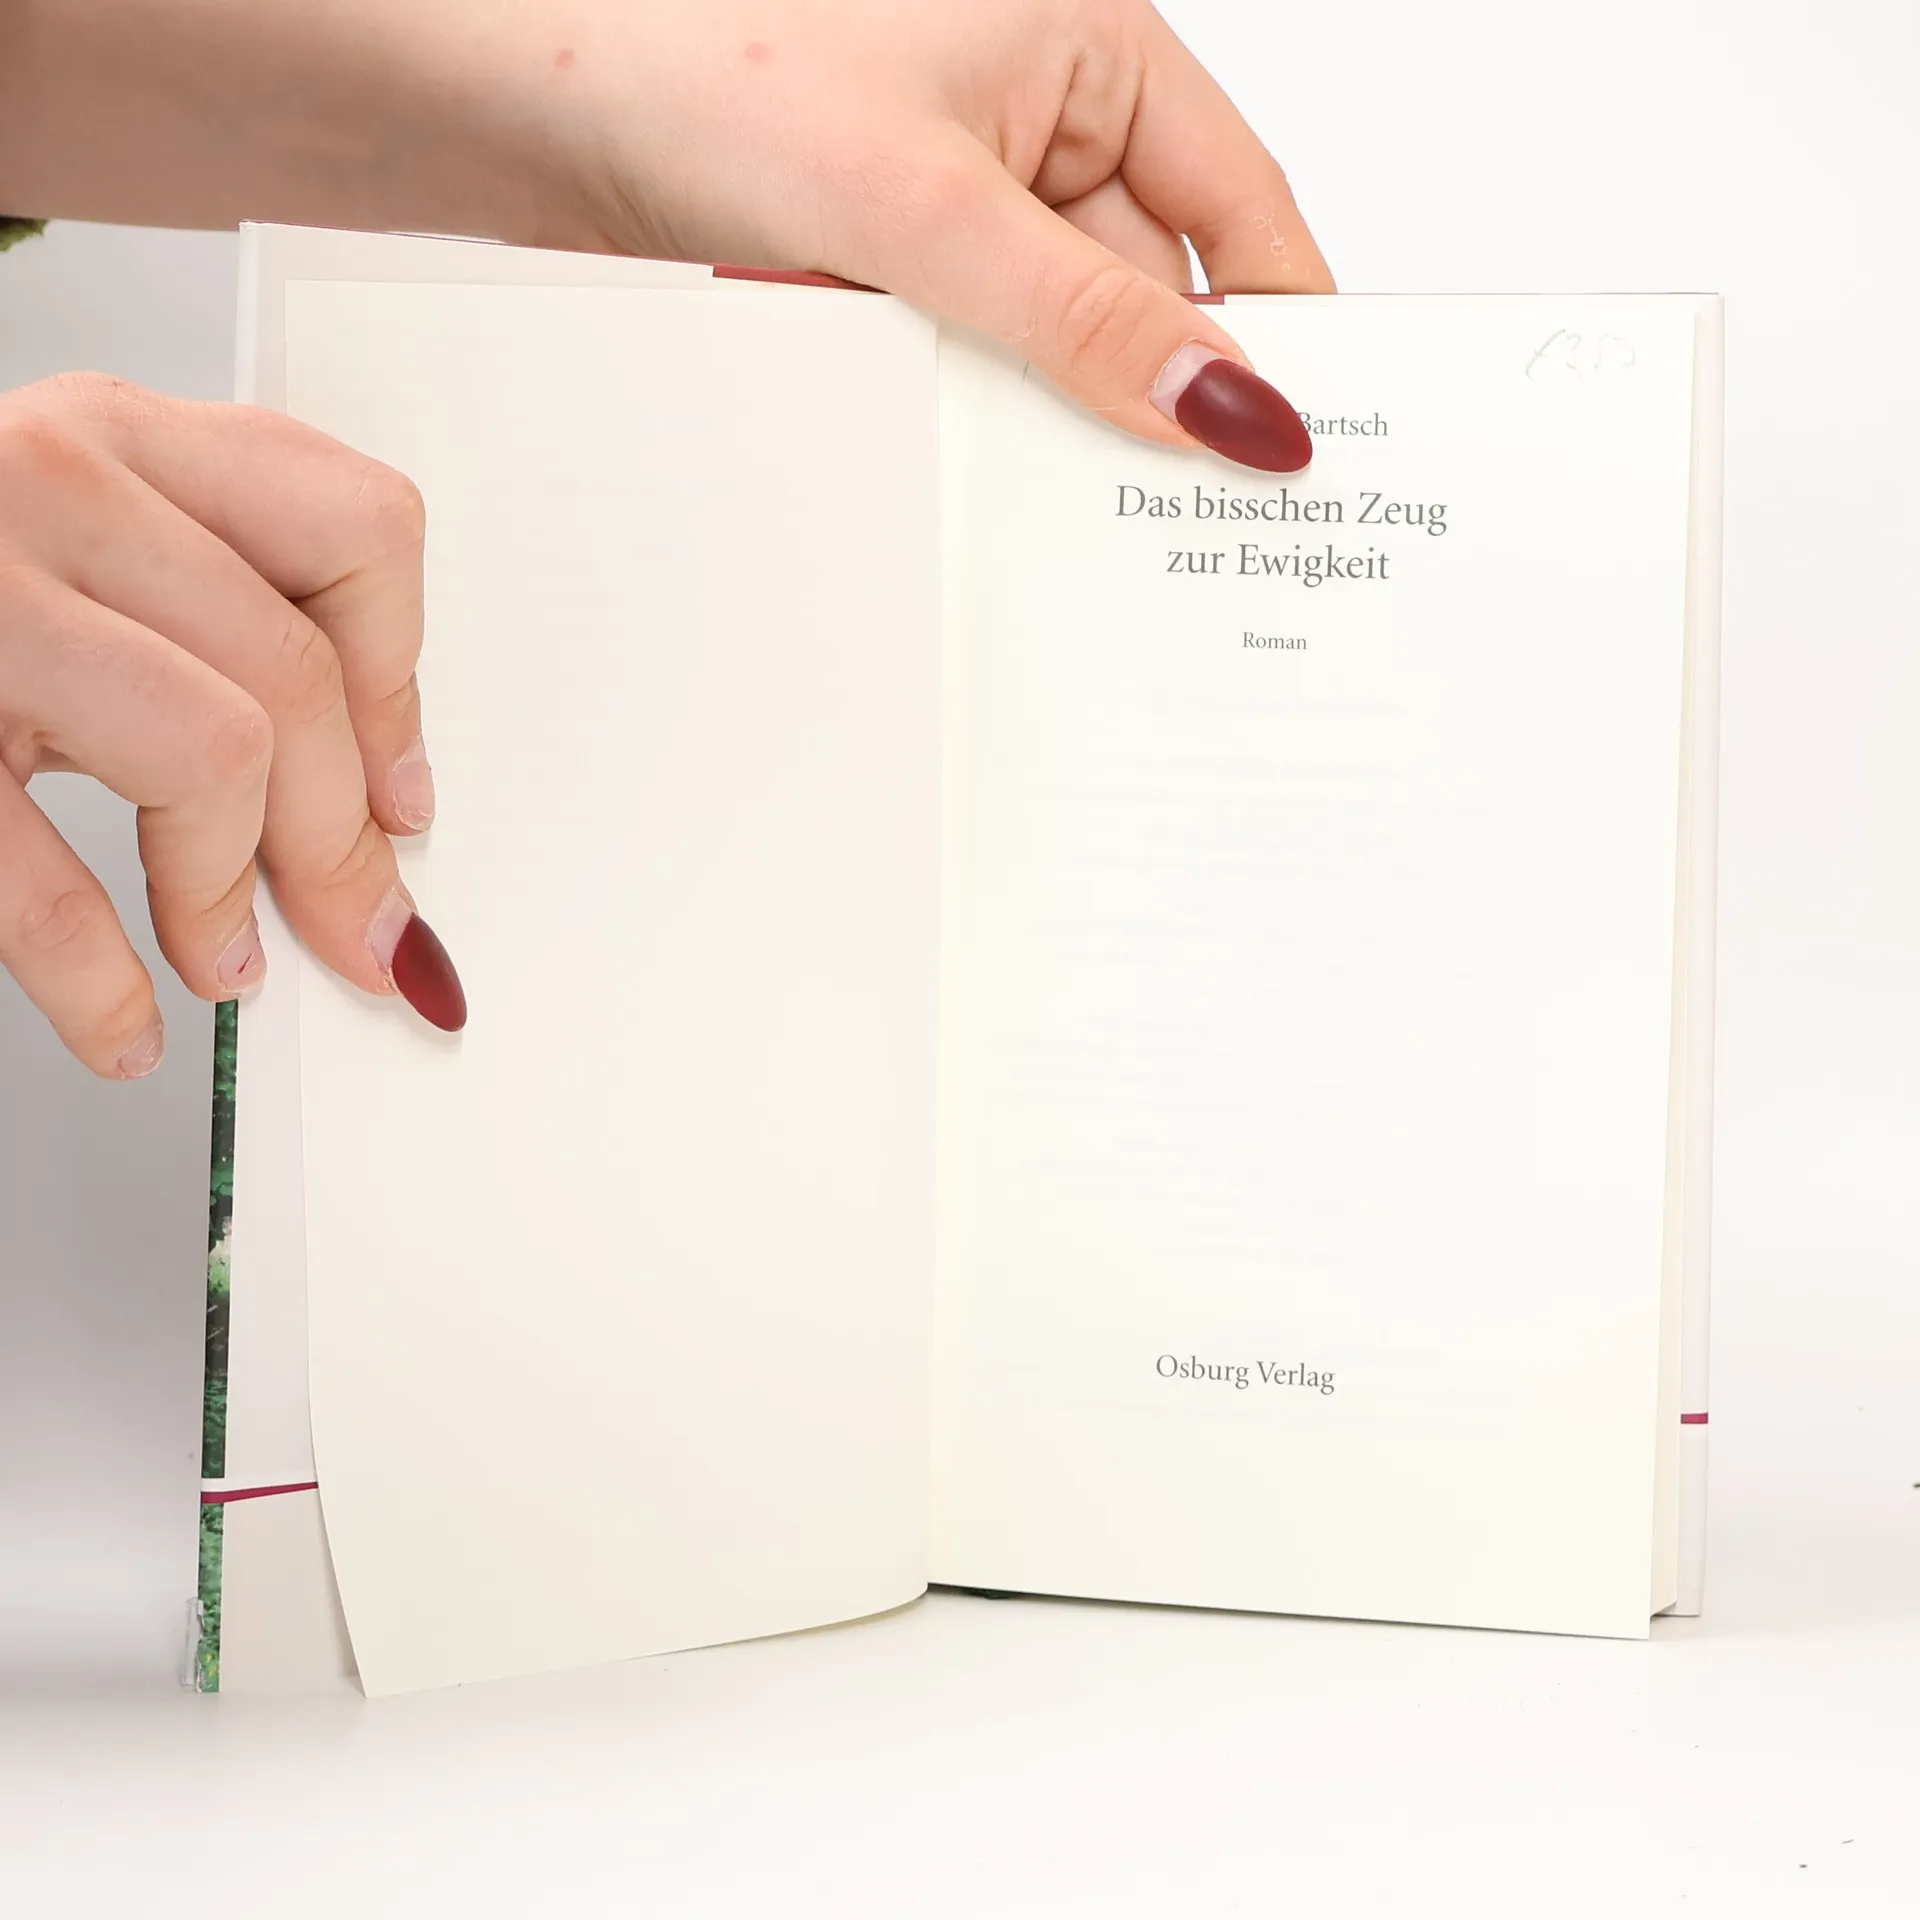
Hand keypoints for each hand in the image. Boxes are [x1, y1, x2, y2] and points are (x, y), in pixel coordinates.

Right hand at [0, 373, 464, 1077]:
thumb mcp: (72, 548)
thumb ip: (212, 626)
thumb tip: (376, 803)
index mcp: (121, 440)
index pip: (359, 534)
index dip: (399, 693)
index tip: (401, 798)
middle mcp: (51, 486)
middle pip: (296, 678)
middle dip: (341, 841)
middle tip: (351, 931)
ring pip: (215, 751)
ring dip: (228, 894)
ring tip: (225, 961)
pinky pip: (39, 879)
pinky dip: (96, 979)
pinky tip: (123, 1022)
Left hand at [560, 0, 1334, 469]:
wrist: (487, 80)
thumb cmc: (688, 50)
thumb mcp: (922, 202)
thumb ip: (1083, 316)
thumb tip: (1230, 404)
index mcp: (1088, 48)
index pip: (1236, 211)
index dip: (1280, 332)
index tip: (1301, 451)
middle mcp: (1028, 117)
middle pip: (1137, 295)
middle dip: (1144, 404)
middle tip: (1181, 535)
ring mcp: (942, 195)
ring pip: (1037, 344)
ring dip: (1033, 421)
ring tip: (1055, 521)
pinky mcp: (866, 259)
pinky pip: (951, 361)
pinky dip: (952, 416)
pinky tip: (949, 472)